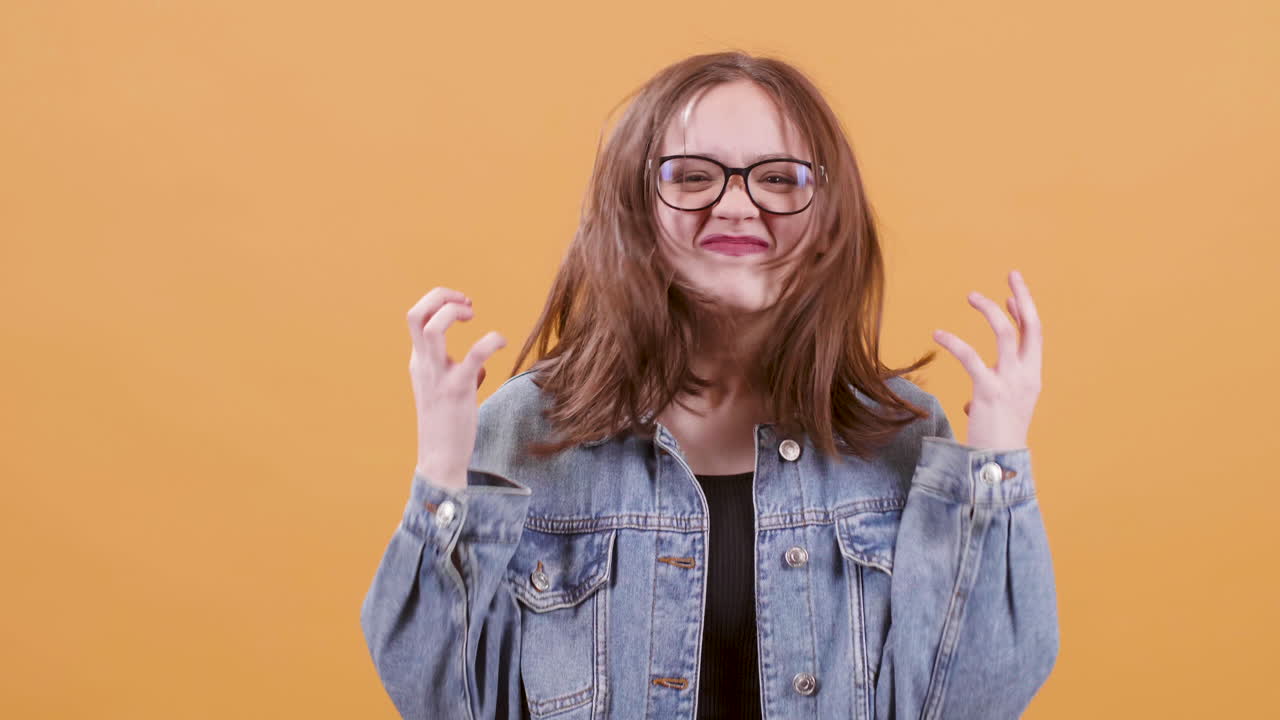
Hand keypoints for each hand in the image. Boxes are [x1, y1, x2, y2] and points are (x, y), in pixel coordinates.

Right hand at [407, 287, 505, 489]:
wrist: (441, 459)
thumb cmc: (447, 424)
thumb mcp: (445, 391)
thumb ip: (458, 372)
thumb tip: (479, 365)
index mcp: (419, 361)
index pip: (416, 316)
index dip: (438, 301)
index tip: (464, 305)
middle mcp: (423, 364)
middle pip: (416, 314)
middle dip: (441, 297)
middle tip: (468, 305)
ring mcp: (438, 376)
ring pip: (433, 328)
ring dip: (454, 312)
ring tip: (474, 316)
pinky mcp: (457, 390)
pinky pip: (473, 355)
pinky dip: (490, 340)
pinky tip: (502, 342)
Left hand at [931, 269, 1041, 450]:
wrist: (999, 466)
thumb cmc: (996, 442)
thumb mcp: (997, 416)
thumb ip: (988, 402)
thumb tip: (968, 403)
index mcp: (1032, 378)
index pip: (1035, 336)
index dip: (1024, 312)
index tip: (1010, 293)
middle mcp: (1027, 376)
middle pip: (1032, 326)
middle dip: (1023, 297)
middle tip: (1012, 273)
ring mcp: (1011, 383)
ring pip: (1006, 333)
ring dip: (990, 310)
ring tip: (972, 295)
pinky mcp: (989, 392)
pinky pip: (971, 357)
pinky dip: (954, 342)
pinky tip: (938, 335)